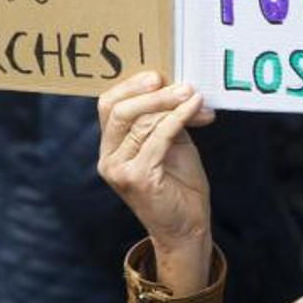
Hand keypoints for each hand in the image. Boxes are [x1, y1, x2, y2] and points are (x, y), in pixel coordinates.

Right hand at [97, 72, 215, 296]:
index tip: (158, 74)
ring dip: (170, 104)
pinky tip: (194, 108)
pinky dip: (177, 118)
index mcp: (110, 146)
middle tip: (181, 84)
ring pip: (139, 121)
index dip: (130, 85)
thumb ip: (167, 119)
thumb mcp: (172, 144)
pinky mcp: (137, 178)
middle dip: (150, 92)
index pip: (108, 105)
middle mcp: (108, 158)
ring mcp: (118, 169)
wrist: (187, 227)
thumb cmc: (180, 185)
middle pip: (118, 110)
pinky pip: (157, 137)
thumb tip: (182, 87)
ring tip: (194, 95)